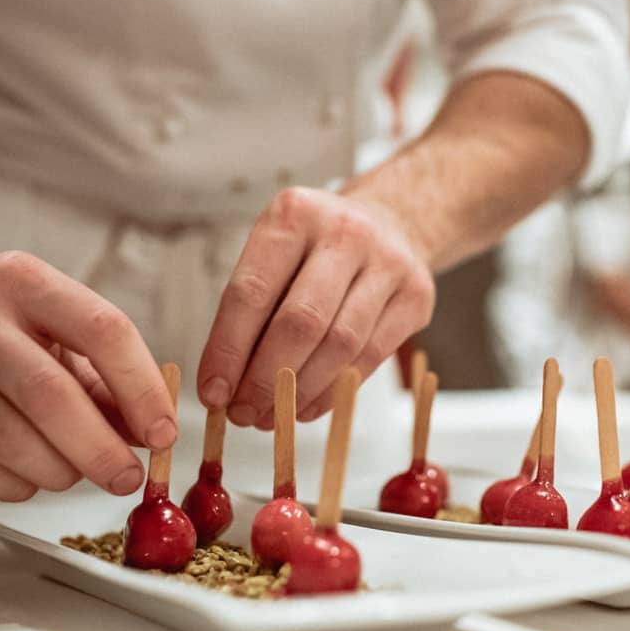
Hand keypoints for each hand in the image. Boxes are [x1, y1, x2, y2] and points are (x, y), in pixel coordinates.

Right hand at [0, 252, 176, 500]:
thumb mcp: (53, 327)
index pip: (102, 330)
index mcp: (24, 281)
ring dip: (55, 470)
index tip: (163, 434)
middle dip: (99, 448)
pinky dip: (10, 483)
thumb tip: (149, 436)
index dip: (142, 390)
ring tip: (73, 473)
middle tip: (126, 478)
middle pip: (48, 394)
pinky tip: (28, 478)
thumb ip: (104, 378)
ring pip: (5, 437)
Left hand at [197, 187, 434, 426]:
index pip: (251, 292)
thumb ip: (252, 310)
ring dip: (300, 391)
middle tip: (244, 413)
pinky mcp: (416, 296)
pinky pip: (371, 357)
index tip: (212, 391)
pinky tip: (308, 406)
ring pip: (340, 344)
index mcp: (295, 215)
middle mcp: (345, 232)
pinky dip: (334, 391)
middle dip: (265, 378)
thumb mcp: (277, 254)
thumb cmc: (318, 248)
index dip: (228, 349)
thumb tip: (226, 386)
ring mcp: (388, 263)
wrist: (391, 222)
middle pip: (300, 322)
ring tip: (273, 415)